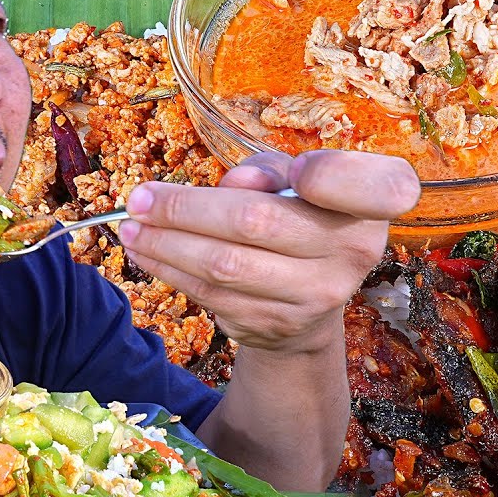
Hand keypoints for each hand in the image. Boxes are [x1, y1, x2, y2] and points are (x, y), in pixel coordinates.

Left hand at [118, 150, 419, 352]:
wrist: (308, 306)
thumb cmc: (298, 222)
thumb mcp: (296, 185)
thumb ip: (270, 171)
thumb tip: (235, 183)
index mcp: (368, 207)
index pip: (365, 185)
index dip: (327, 175)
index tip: (291, 172)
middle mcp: (351, 254)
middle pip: (256, 223)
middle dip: (186, 208)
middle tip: (139, 197)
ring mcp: (314, 297)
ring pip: (224, 265)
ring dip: (165, 243)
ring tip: (129, 225)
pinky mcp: (276, 325)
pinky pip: (211, 294)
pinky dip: (170, 270)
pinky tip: (145, 250)